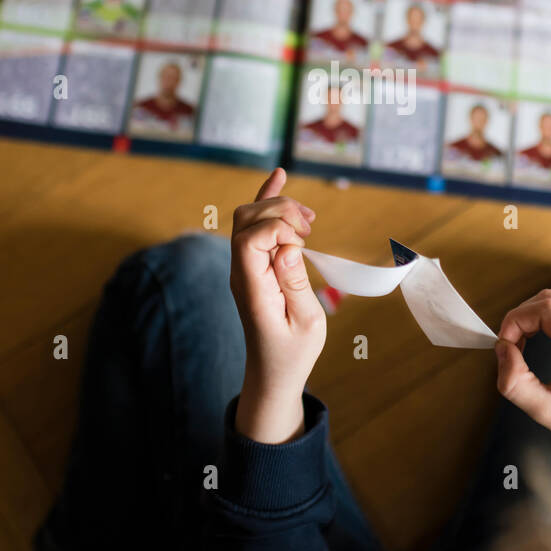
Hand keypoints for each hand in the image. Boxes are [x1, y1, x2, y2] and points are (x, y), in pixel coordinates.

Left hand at [230, 168, 325, 442]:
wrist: (272, 373)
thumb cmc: (293, 353)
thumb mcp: (307, 324)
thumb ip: (296, 283)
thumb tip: (286, 246)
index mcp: (252, 289)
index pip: (249, 238)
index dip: (277, 228)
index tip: (304, 243)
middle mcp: (241, 273)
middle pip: (247, 218)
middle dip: (280, 211)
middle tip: (310, 230)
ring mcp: (243, 268)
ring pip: (249, 216)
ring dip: (279, 208)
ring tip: (308, 222)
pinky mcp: (253, 265)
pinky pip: (253, 226)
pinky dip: (267, 200)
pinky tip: (279, 177)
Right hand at [496, 285, 550, 529]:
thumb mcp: (544, 412)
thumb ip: (513, 381)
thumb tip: (502, 347)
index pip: (545, 308)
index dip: (516, 320)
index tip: (504, 346)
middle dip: (524, 315)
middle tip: (511, 345)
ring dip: (538, 312)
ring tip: (525, 342)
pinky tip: (544, 339)